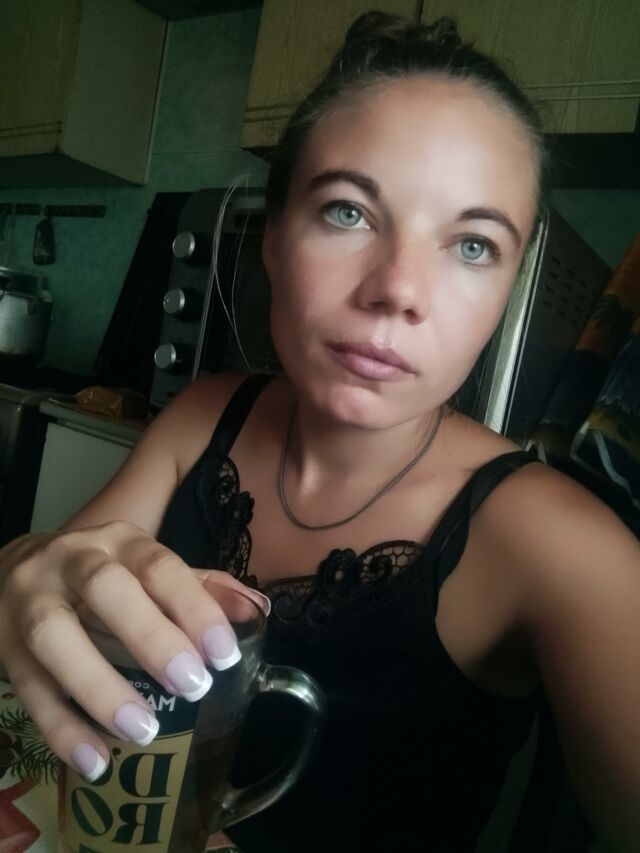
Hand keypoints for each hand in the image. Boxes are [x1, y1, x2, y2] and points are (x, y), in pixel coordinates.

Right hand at [0, 522, 266, 780]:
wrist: (7, 572)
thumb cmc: (96, 575)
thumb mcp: (145, 569)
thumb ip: (200, 587)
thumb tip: (257, 610)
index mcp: (120, 541)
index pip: (159, 565)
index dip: (195, 607)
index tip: (226, 654)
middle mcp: (72, 561)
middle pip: (106, 589)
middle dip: (151, 636)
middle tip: (193, 685)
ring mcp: (29, 599)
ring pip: (54, 636)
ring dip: (100, 686)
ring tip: (144, 730)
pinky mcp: (1, 643)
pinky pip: (28, 687)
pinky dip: (61, 727)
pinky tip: (95, 759)